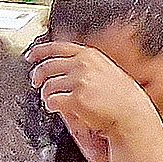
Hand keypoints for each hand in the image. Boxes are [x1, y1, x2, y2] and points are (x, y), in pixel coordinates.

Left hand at [26, 41, 162, 144]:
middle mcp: (83, 65)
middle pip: (47, 66)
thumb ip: (85, 65)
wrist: (131, 114)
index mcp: (89, 56)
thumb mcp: (105, 70)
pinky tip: (55, 107)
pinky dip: (51, 105)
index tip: (31, 56)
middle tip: (36, 83)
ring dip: (46, 94)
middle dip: (38, 76)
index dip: (40, 51)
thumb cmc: (121, 97)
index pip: (57, 47)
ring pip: (48, 86)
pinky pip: (52, 101)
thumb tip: (63, 67)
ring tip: (51, 100)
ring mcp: (79, 81)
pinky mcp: (76, 99)